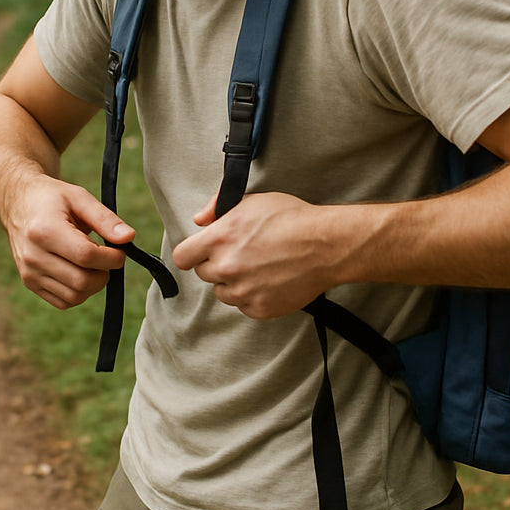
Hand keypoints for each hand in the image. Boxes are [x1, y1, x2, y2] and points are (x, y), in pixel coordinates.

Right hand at [5, 176, 135, 309]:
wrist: (19, 204)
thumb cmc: (52, 199)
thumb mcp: (79, 198)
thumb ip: (105, 219)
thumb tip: (128, 238)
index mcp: (45, 231)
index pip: (86, 256)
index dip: (111, 258)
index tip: (120, 251)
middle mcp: (33, 256)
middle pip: (81, 281)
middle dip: (105, 273)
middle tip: (108, 258)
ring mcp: (29, 273)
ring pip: (74, 296)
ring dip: (94, 285)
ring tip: (95, 265)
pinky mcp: (30, 283)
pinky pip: (63, 301)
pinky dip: (80, 292)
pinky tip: (81, 273)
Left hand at [172, 192, 337, 318]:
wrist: (326, 245)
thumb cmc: (292, 218)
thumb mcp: (252, 201)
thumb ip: (217, 207)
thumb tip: (199, 219)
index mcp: (220, 238)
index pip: (183, 257)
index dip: (192, 254)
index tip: (203, 253)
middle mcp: (227, 266)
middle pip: (204, 274)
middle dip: (218, 265)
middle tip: (242, 255)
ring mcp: (243, 290)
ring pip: (223, 292)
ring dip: (234, 283)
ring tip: (259, 267)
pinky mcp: (259, 308)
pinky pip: (244, 305)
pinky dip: (253, 296)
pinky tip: (270, 280)